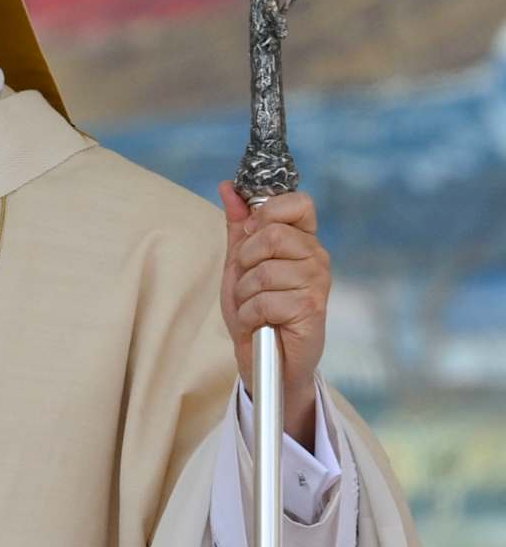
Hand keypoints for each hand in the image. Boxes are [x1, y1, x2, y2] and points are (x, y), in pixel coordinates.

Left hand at [218, 181, 329, 448]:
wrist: (266, 360)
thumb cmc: (255, 311)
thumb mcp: (239, 264)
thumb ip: (237, 226)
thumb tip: (228, 186)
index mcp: (302, 241)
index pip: (298, 202)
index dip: (268, 211)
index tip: (252, 233)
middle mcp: (317, 258)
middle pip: (273, 233)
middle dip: (245, 260)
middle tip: (249, 282)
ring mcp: (318, 283)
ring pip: (264, 270)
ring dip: (245, 293)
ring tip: (255, 307)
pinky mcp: (312, 309)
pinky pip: (264, 300)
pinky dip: (250, 315)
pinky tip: (260, 324)